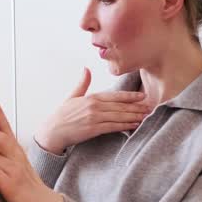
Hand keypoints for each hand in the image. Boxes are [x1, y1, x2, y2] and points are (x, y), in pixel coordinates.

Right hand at [33, 68, 153, 152]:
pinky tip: (133, 126)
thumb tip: (86, 69)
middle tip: (149, 108)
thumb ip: (82, 83)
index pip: (115, 96)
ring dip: (133, 117)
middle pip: (120, 106)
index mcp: (91, 98)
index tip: (142, 96)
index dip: (130, 96)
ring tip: (145, 117)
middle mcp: (94, 106)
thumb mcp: (72, 96)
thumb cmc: (62, 115)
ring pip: (119, 116)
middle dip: (136, 107)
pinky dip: (125, 126)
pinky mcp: (93, 129)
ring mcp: (94, 118)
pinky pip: (113, 127)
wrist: (52, 132)